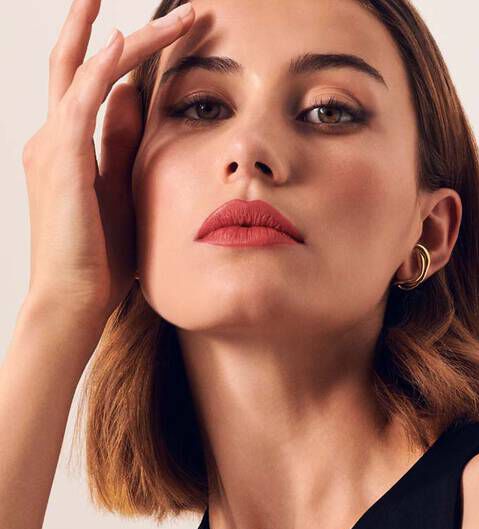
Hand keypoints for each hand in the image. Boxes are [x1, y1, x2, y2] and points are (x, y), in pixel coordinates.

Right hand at [21, 0, 194, 321]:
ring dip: (129, 38)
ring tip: (177, 15)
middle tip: (170, 8)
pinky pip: (81, 101)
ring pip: (87, 71)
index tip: (169, 36)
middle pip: (83, 64)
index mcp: (67, 148)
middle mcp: (52, 137)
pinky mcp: (60, 160)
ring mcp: (50, 145)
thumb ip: (120, 142)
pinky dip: (102, 68)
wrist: (74, 300)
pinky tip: (124, 39)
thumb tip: (132, 94)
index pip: (95, 85)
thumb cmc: (100, 256)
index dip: (128, 55)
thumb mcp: (120, 189)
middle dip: (118, 28)